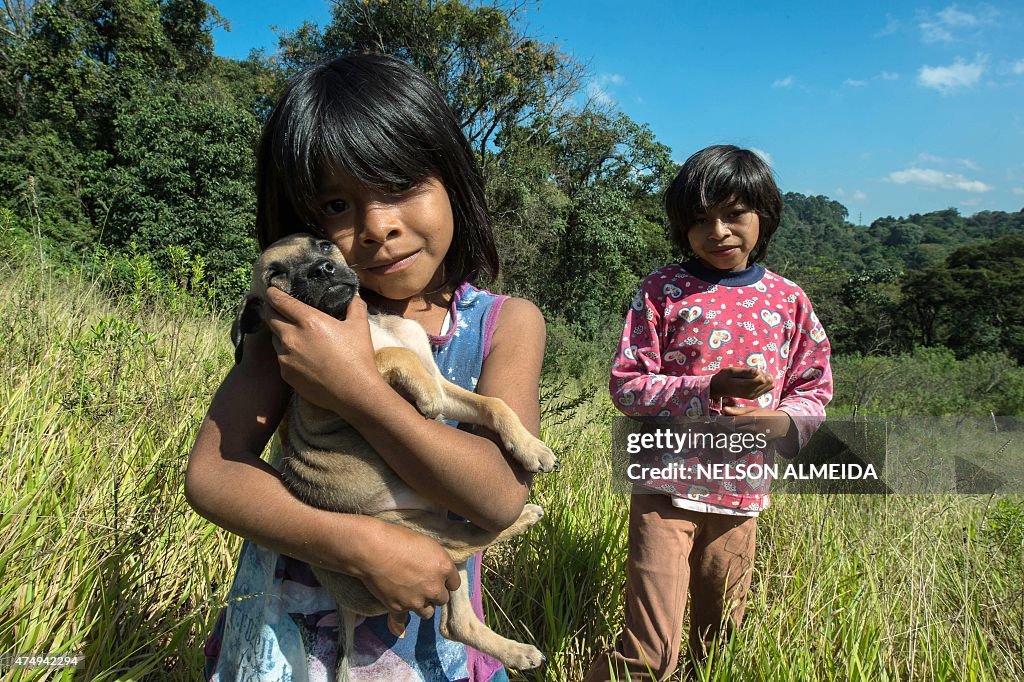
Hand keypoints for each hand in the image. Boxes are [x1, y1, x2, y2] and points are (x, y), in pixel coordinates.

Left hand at [264, 287, 384, 417]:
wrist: (354, 392)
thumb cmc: (358, 357)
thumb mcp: (360, 326)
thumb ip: (355, 305)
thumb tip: (354, 294)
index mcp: (309, 321)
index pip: (280, 301)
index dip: (273, 293)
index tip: (271, 290)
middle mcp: (291, 337)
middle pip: (269, 318)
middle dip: (271, 311)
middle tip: (276, 309)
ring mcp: (285, 357)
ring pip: (274, 339)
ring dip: (279, 334)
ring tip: (292, 335)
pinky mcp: (285, 374)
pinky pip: (281, 358)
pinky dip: (286, 354)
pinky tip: (301, 357)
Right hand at [351, 520, 460, 620]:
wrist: (373, 549)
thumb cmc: (398, 538)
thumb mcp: (426, 544)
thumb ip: (436, 561)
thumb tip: (441, 571)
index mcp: (444, 568)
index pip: (454, 583)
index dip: (445, 581)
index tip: (437, 577)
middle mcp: (434, 588)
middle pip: (442, 599)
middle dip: (434, 594)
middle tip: (422, 585)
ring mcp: (417, 601)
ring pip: (426, 612)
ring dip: (421, 606)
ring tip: (411, 597)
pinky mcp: (399, 609)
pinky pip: (402, 621)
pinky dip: (400, 624)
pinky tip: (399, 629)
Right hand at [709, 366, 773, 399]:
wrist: (718, 388)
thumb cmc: (724, 377)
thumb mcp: (732, 371)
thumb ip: (745, 372)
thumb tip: (758, 371)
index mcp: (745, 387)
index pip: (762, 379)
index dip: (761, 372)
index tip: (753, 369)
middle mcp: (751, 393)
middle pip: (767, 382)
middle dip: (764, 374)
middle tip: (753, 371)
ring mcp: (753, 396)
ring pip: (769, 385)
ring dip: (765, 378)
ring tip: (755, 375)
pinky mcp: (754, 396)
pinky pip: (767, 389)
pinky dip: (764, 382)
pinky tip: (756, 379)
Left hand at [720, 406, 791, 440]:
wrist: (780, 425)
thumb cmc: (764, 415)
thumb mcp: (753, 410)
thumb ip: (738, 411)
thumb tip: (724, 410)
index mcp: (751, 418)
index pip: (732, 421)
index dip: (722, 422)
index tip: (715, 421)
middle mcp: (753, 429)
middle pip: (733, 431)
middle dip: (722, 430)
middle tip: (714, 429)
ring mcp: (755, 437)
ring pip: (736, 439)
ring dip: (726, 437)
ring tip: (719, 436)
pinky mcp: (756, 444)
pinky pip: (742, 445)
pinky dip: (734, 443)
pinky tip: (728, 442)